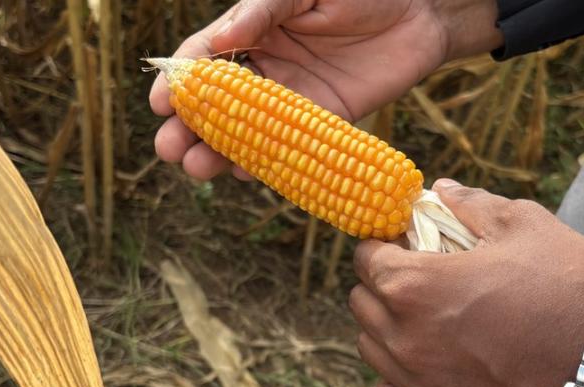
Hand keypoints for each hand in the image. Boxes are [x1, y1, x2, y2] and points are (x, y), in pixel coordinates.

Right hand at [149, 0, 502, 180]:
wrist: (423, 11)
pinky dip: (267, 164)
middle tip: (170, 150)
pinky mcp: (325, 124)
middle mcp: (268, 69)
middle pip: (219, 105)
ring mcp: (295, 100)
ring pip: (247, 133)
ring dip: (218, 153)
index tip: (160, 104)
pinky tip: (245, 174)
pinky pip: (290, 149)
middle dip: (190, 128)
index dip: (181, 83)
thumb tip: (219, 40)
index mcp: (254, 30)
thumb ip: (263, 11)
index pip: (206, 59)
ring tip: (197, 168)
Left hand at [349, 179, 583, 386]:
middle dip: (383, 281)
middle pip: (362, 302)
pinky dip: (394, 378)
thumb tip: (439, 190)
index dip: (383, 244)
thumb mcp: (525, 224)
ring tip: (423, 317)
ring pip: (369, 347)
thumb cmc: (569, 287)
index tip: (406, 241)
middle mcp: (404, 336)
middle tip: (419, 274)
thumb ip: (471, 205)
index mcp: (415, 284)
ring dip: (385, 326)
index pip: (366, 258)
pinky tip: (421, 364)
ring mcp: (417, 380)